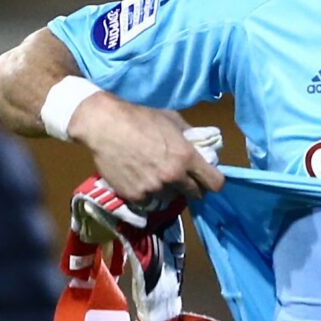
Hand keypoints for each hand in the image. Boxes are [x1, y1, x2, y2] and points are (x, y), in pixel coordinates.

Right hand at [68, 96, 224, 204]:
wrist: (105, 126)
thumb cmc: (140, 118)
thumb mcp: (172, 120)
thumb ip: (190, 137)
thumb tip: (203, 148)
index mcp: (186, 158)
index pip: (215, 183)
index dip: (213, 181)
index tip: (207, 178)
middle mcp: (173, 177)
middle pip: (196, 195)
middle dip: (192, 187)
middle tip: (181, 178)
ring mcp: (154, 189)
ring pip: (171, 199)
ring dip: (168, 191)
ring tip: (156, 176)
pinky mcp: (135, 197)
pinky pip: (149, 201)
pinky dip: (148, 194)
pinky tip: (140, 179)